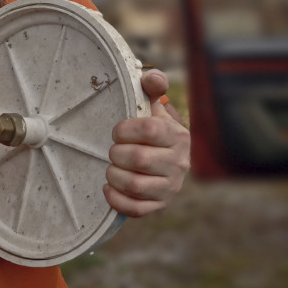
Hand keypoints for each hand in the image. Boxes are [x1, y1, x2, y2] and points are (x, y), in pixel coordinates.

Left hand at [103, 69, 190, 216]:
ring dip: (114, 175)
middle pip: (138, 159)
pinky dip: (116, 199)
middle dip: (116, 153)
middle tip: (113, 151)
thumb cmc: (154, 130)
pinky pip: (135, 209)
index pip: (148, 130)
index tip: (117, 132)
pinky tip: (109, 188)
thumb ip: (152, 88)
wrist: (167, 160)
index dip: (124, 129)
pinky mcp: (160, 205)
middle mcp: (179, 162)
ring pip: (135, 185)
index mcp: (177, 136)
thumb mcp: (155, 107)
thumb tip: (150, 78)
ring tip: (111, 168)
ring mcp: (170, 187)